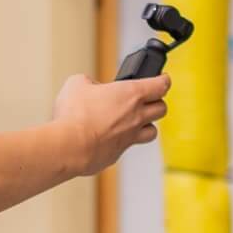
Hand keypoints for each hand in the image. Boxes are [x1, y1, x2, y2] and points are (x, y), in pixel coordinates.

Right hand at [54, 72, 170, 174]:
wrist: (69, 146)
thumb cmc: (74, 114)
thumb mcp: (77, 83)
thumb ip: (89, 82)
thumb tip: (90, 88)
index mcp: (131, 94)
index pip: (161, 85)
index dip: (163, 80)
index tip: (162, 78)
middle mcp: (136, 116)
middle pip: (162, 109)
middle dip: (156, 102)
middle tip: (146, 99)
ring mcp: (130, 137)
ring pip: (152, 131)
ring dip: (147, 125)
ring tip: (135, 121)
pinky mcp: (118, 154)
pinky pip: (128, 146)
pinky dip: (123, 140)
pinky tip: (109, 136)